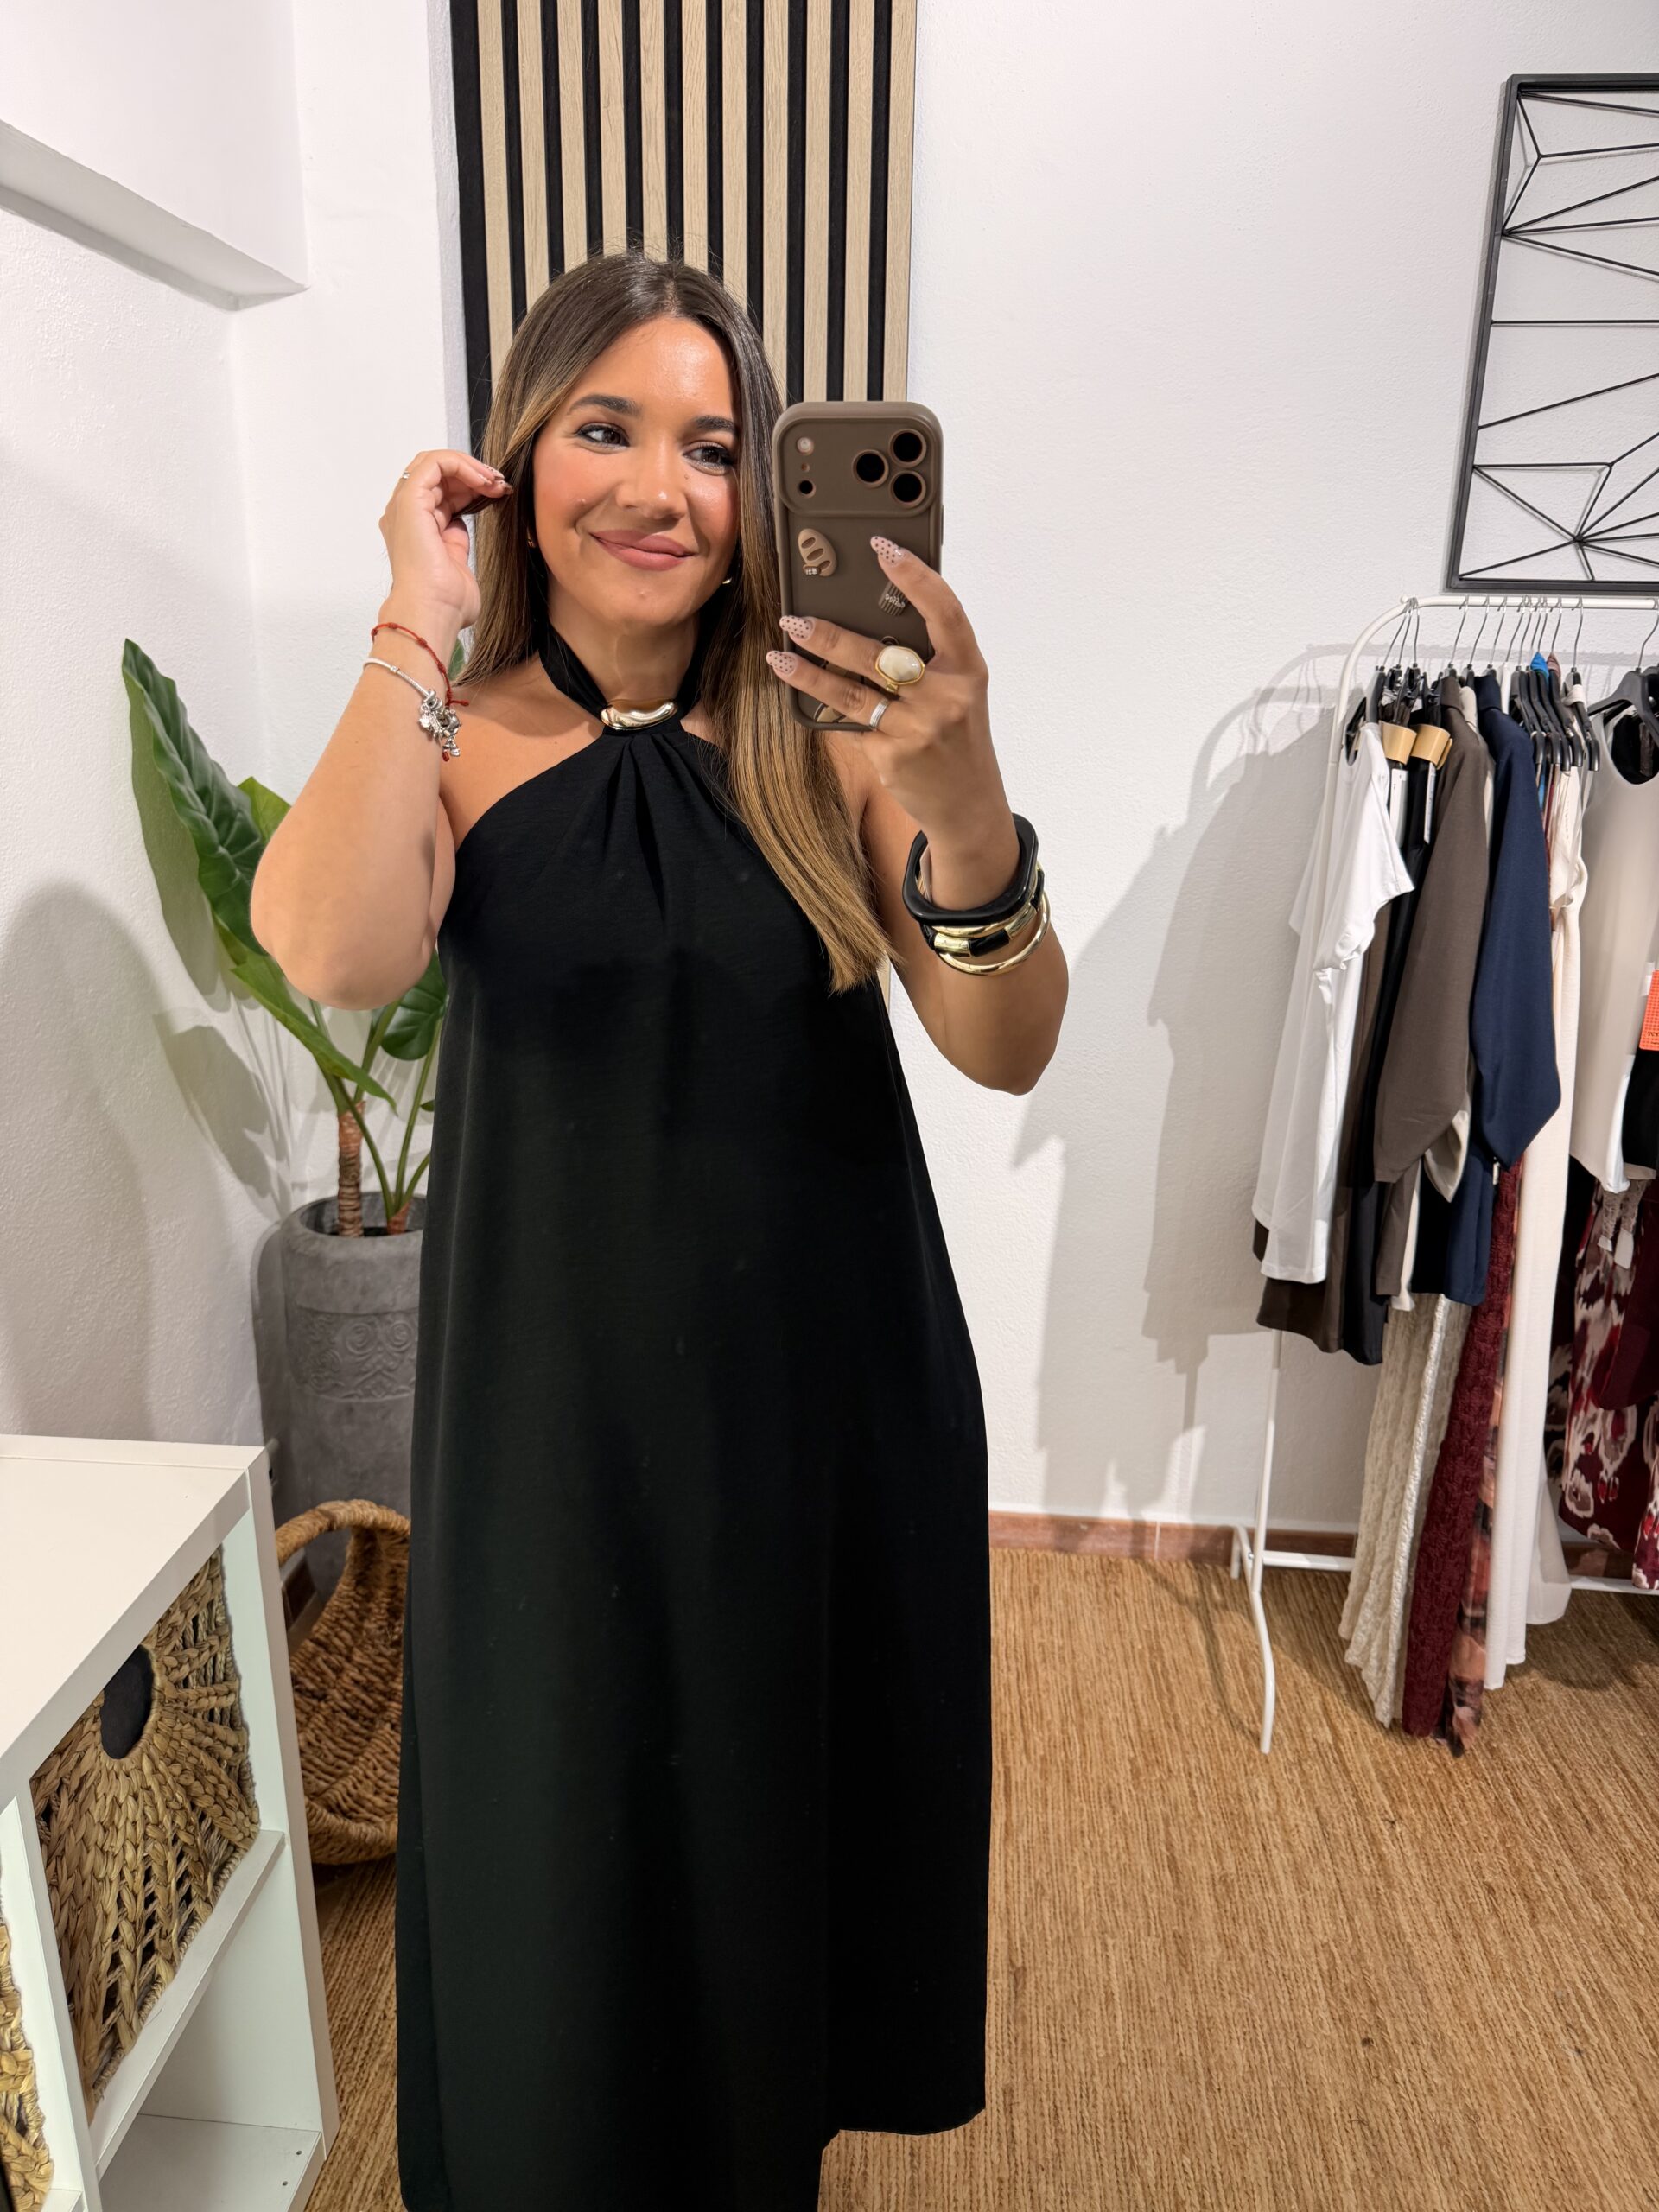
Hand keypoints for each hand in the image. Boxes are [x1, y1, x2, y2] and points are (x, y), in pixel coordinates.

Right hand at [378, 449, 510, 640]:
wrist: (434, 612)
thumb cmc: (446, 602)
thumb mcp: (456, 564)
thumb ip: (455, 543)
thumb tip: (459, 526)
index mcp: (414, 530)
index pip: (440, 492)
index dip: (470, 486)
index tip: (498, 494)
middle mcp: (405, 515)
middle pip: (437, 474)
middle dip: (471, 473)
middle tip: (500, 484)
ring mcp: (404, 506)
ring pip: (434, 462)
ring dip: (470, 467)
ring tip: (495, 482)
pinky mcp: (410, 500)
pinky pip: (435, 463)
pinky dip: (462, 464)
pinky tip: (483, 481)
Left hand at [764, 536, 1007, 843]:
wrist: (968, 804)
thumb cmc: (957, 736)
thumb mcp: (960, 691)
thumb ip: (929, 658)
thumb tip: (874, 614)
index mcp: (968, 669)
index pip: (945, 611)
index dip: (914, 575)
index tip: (882, 547)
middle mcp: (946, 697)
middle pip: (880, 655)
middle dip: (831, 636)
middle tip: (795, 618)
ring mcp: (917, 730)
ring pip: (851, 692)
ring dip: (809, 673)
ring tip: (781, 655)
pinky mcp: (891, 757)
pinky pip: (850, 725)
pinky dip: (828, 710)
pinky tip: (805, 695)